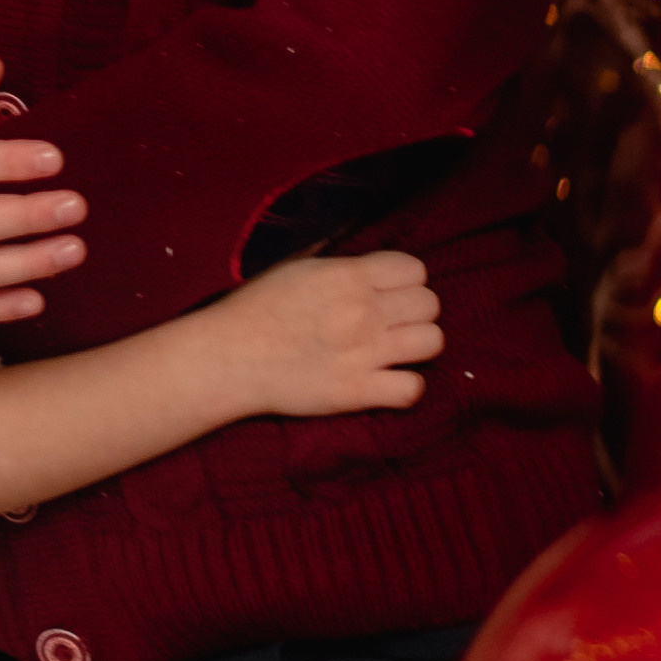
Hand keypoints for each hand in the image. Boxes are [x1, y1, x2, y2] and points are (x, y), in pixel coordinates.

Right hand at [209, 250, 442, 418]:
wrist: (228, 358)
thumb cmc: (257, 309)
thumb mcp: (299, 269)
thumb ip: (343, 267)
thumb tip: (374, 268)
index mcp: (348, 276)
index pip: (416, 269)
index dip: (407, 281)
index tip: (390, 293)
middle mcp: (363, 311)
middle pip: (430, 304)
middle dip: (416, 312)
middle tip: (393, 323)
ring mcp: (363, 353)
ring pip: (433, 342)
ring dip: (418, 346)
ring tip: (396, 351)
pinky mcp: (357, 392)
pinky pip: (413, 390)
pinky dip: (406, 388)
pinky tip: (388, 383)